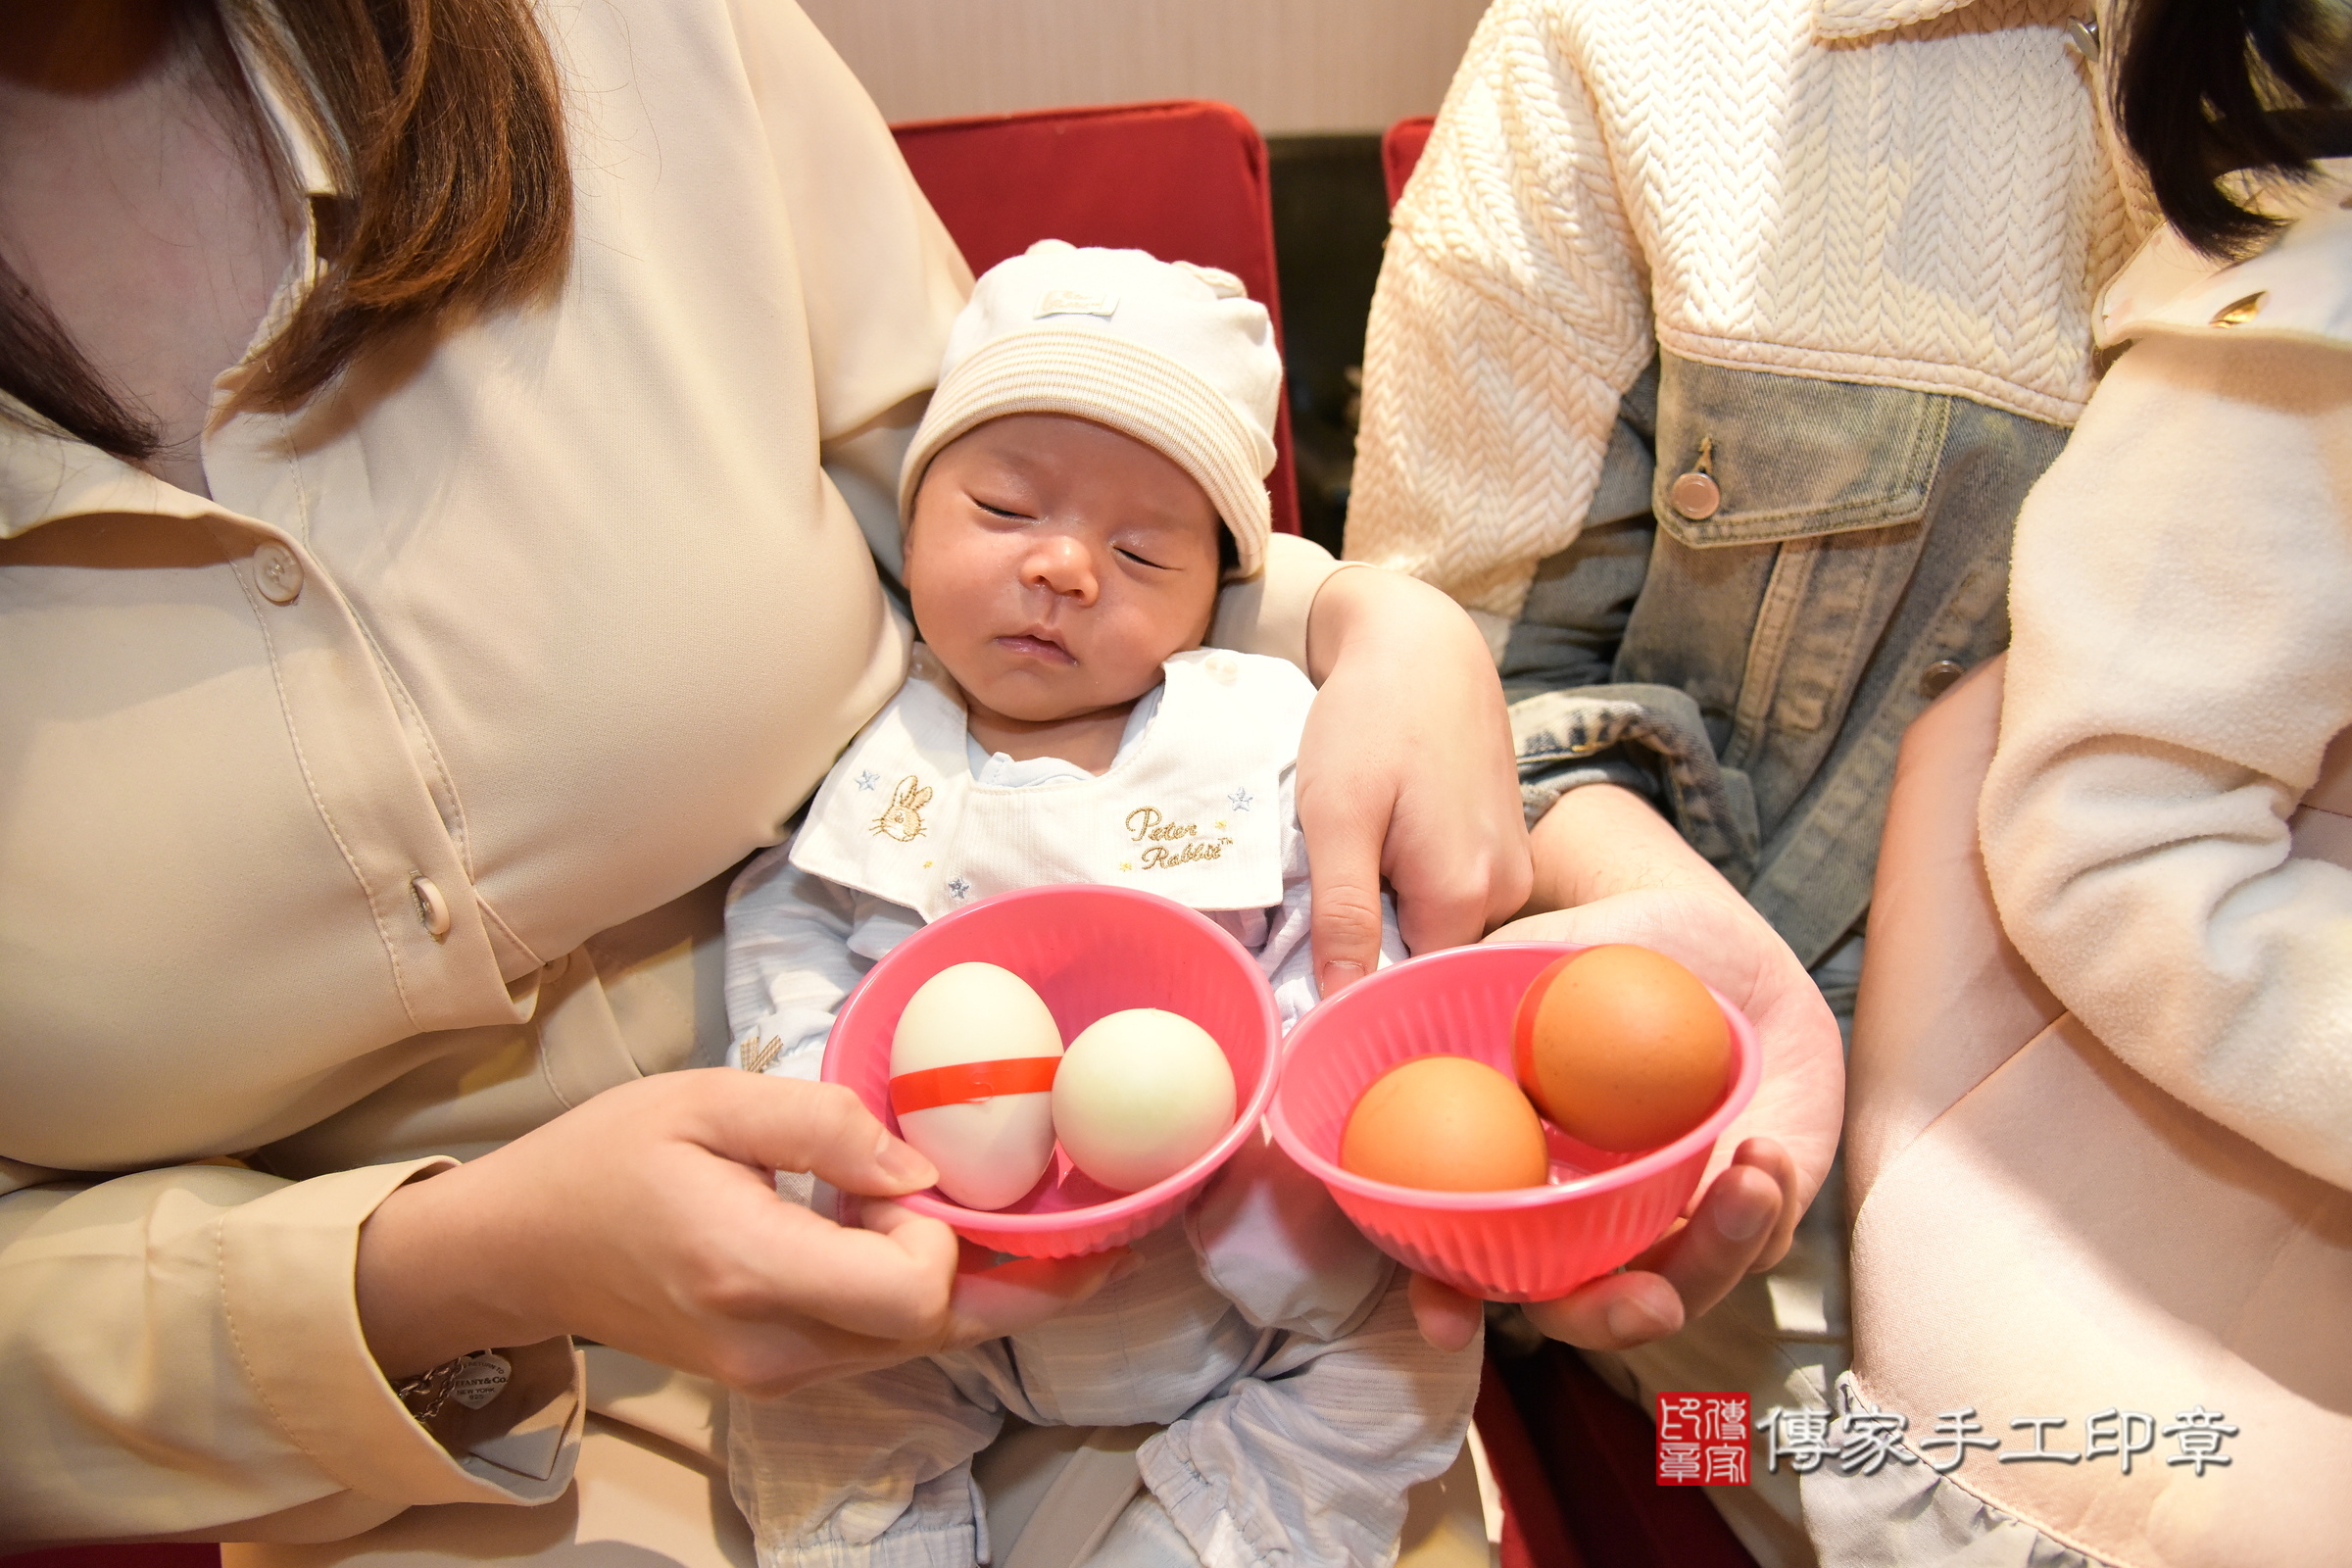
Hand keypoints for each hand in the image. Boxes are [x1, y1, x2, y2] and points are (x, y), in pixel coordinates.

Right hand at [356, 1070, 1126, 1395]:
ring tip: (1033, 1219)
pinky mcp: (783, 1373)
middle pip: (941, 1329)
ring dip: (980, 1282)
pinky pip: (886, 1342)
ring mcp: (781, 1373)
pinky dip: (930, 1293)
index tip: (925, 1169)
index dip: (947, 1233)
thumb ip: (819, 1123)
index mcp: (752, 1270)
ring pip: (924, 1343)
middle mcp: (778, 1345)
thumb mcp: (704, 1101)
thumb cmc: (605, 1160)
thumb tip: (918, 1160)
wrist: (523, 1249)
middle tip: (1096, 1220)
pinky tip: (947, 1239)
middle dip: (1018, 1274)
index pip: (911, 1290)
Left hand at [1299, 566, 1530, 994]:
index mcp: (1463, 895)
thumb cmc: (1370, 719)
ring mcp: (1514, 869)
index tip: (1308, 970)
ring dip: (1395, 909)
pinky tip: (1390, 841)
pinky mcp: (1508, 846)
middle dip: (1375, 943)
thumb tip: (1340, 1004)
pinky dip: (1417, 883)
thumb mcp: (1336, 816)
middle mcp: (1505, 892)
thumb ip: (1344, 913)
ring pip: (1441, 927)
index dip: (1358, 985)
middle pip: (1428, 958)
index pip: (1408, 987)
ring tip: (1359, 856)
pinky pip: (1458, 895)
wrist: (1422, 643)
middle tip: (1324, 892)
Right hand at [1410, 785, 1843, 1351]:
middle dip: (1607, 1319)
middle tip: (1648, 1301)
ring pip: (1678, 1288)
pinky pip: (1756, 1245)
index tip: (1450, 1325)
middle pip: (1577, 1306)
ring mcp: (1662, 1218)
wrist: (1712, 937)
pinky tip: (1762, 1152)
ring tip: (1747, 1180)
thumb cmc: (1606, 941)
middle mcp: (1580, 1214)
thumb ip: (1471, 988)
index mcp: (1510, 1170)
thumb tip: (1375, 1003)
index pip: (1461, 1259)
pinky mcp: (1742, 1212)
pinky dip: (1766, 1211)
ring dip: (1716, 1256)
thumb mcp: (1536, 954)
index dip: (1443, 1299)